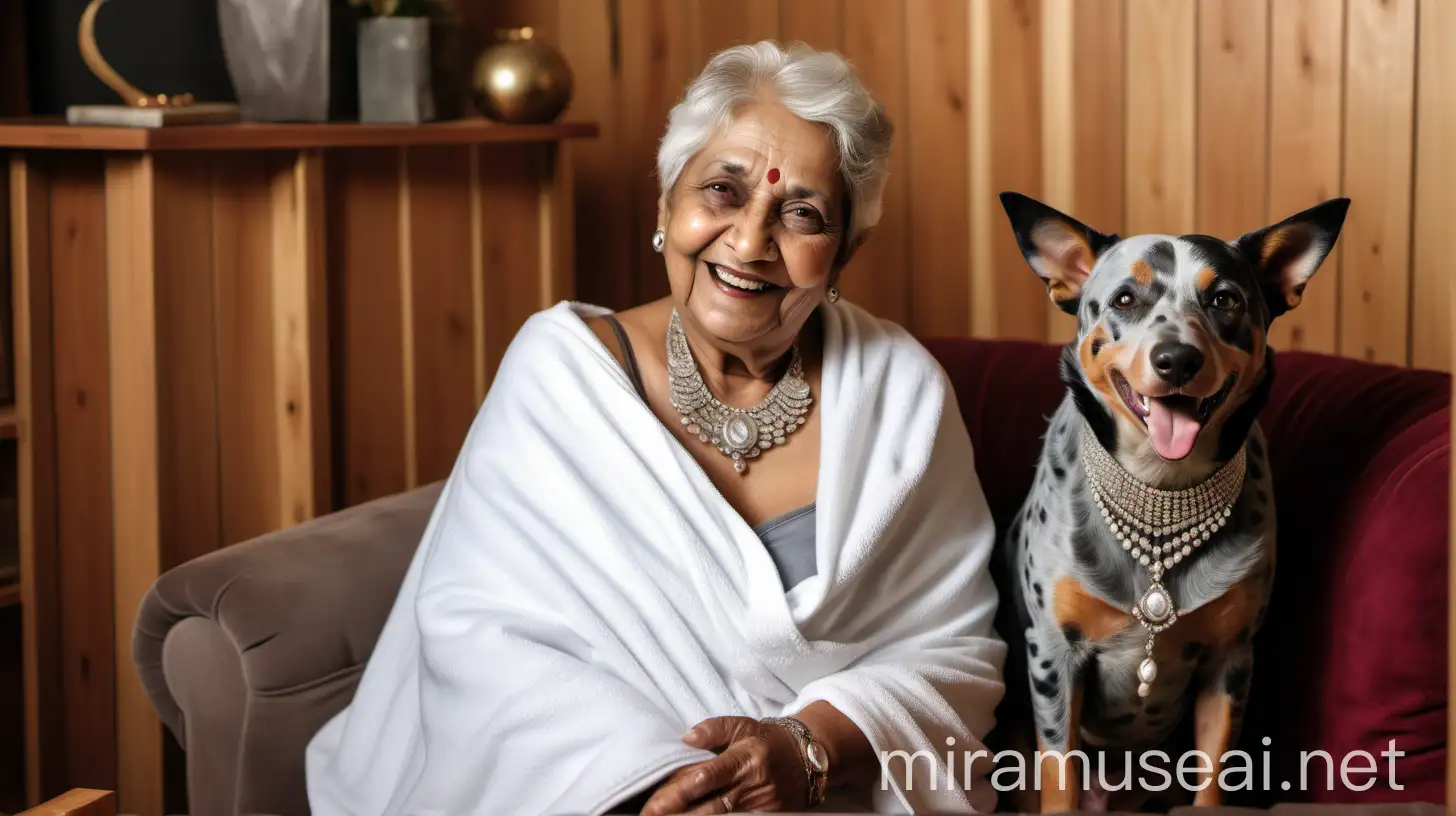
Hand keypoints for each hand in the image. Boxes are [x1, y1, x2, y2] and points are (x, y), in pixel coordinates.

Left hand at [639, 716, 808, 814]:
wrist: (805, 758)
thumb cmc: (766, 741)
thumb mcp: (742, 725)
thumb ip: (713, 729)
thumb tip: (685, 738)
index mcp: (744, 758)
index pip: (706, 777)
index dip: (678, 792)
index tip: (654, 802)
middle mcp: (752, 785)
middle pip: (710, 807)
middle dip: (678, 815)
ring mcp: (761, 806)